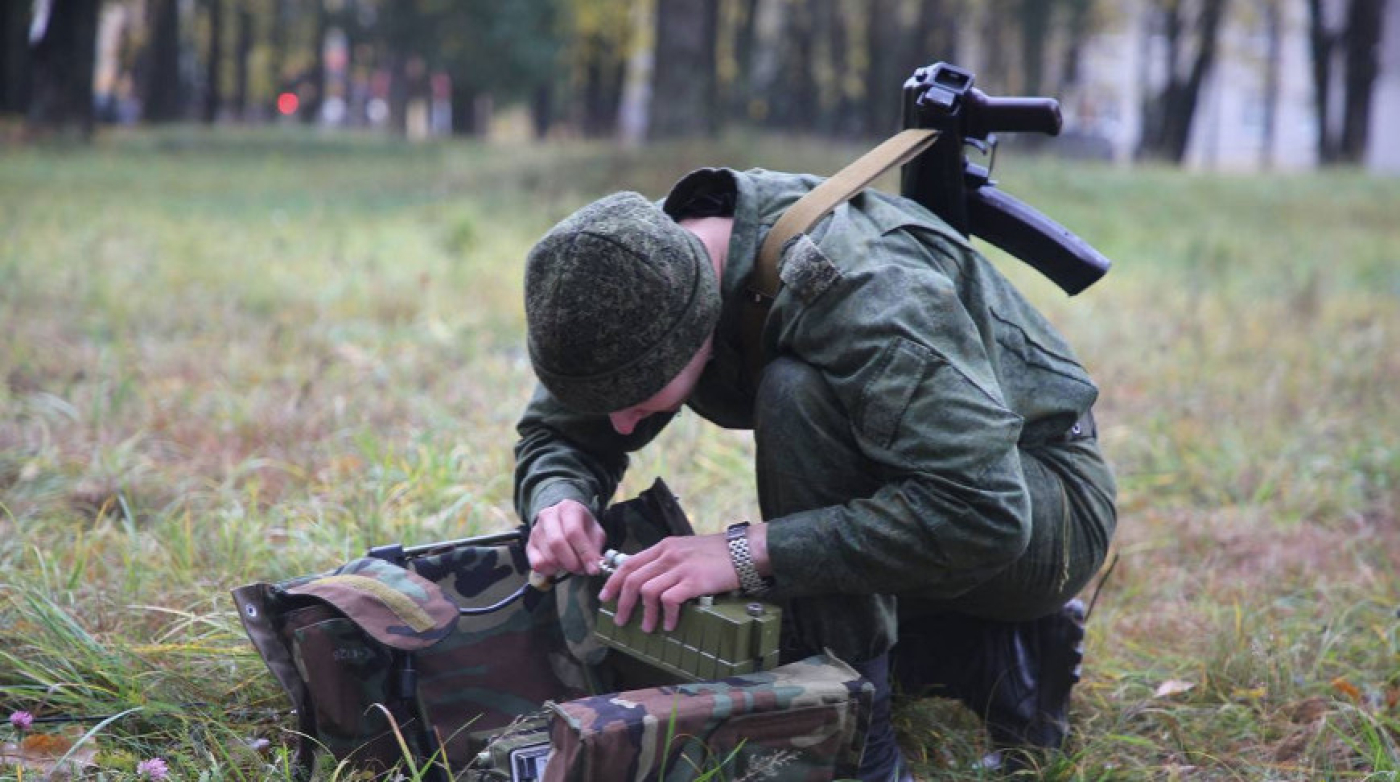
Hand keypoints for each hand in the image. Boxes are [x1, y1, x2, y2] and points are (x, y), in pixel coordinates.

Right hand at [526, 499, 606, 576]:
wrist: (562, 519)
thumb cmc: (581, 526)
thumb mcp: (595, 532)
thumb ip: (595, 548)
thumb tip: (595, 567)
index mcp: (568, 508)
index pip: (573, 532)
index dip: (584, 553)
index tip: (593, 569)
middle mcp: (548, 516)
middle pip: (557, 543)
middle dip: (573, 562)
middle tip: (582, 569)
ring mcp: (536, 531)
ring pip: (548, 556)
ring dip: (563, 567)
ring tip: (572, 564)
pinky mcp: (529, 545)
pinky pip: (537, 564)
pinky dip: (550, 571)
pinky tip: (558, 566)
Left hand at [598, 533, 738, 632]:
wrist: (743, 550)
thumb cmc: (717, 553)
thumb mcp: (686, 549)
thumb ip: (667, 560)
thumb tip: (649, 580)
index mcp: (664, 546)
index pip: (629, 563)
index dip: (613, 581)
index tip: (605, 597)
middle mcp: (668, 555)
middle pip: (633, 579)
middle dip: (623, 602)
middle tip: (621, 619)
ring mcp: (681, 567)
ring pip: (648, 591)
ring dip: (645, 614)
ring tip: (648, 628)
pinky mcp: (694, 581)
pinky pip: (670, 600)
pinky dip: (666, 615)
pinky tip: (669, 624)